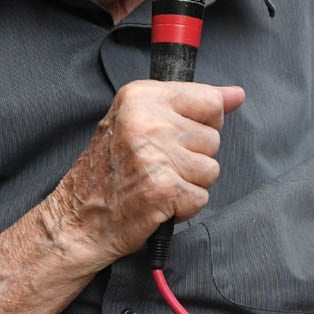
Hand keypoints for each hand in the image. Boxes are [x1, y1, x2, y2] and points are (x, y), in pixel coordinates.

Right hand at [50, 80, 243, 263]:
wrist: (77, 219)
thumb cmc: (108, 172)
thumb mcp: (139, 121)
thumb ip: (190, 104)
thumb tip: (235, 95)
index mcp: (140, 97)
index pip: (209, 100)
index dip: (202, 124)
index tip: (178, 136)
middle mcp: (146, 121)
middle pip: (213, 138)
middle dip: (192, 158)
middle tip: (156, 166)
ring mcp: (155, 155)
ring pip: (211, 169)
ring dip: (189, 183)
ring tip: (156, 183)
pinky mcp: (163, 188)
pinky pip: (201, 197)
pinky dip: (184, 207)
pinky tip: (158, 203)